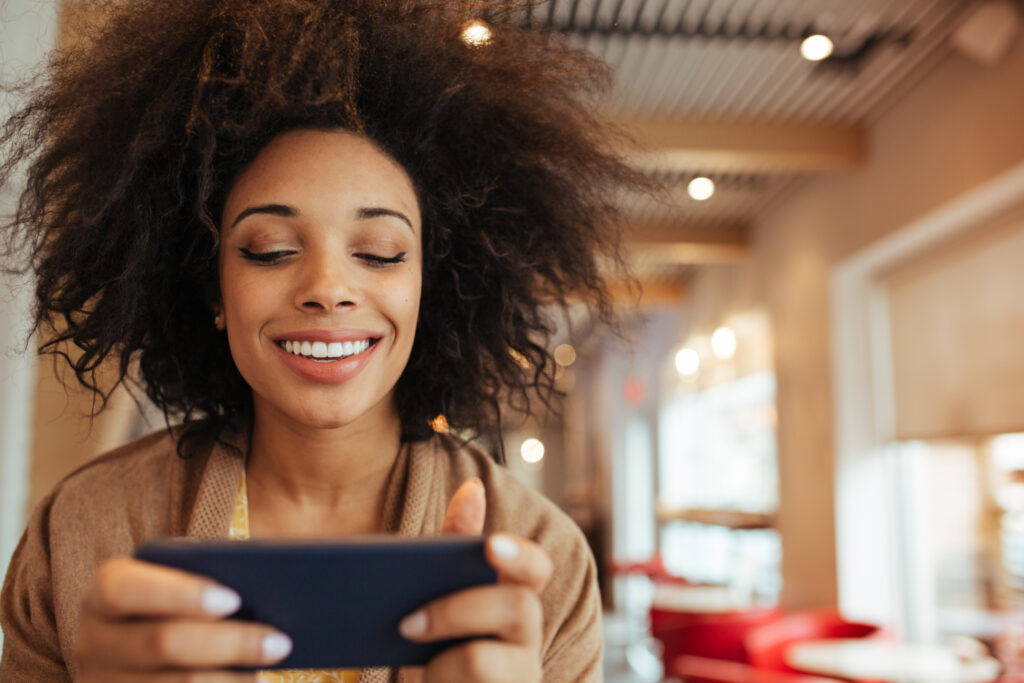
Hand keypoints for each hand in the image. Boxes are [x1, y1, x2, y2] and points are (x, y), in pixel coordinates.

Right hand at [74, 556, 292, 681]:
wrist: (130, 659)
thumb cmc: (170, 607)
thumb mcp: (173, 586)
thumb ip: (205, 577)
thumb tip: (267, 584)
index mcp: (102, 595)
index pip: (125, 589)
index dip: (179, 593)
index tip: (235, 599)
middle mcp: (92, 643)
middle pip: (162, 643)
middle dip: (229, 642)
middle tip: (281, 642)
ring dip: (230, 681)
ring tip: (270, 670)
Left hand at [399, 478, 552, 682]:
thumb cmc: (438, 640)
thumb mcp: (439, 591)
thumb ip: (455, 545)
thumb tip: (473, 486)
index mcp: (513, 595)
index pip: (535, 567)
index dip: (519, 554)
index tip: (489, 544)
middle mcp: (527, 634)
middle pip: (517, 608)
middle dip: (456, 611)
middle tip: (408, 622)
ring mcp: (520, 673)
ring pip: (484, 660)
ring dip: (438, 657)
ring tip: (409, 654)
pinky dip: (438, 681)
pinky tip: (423, 680)